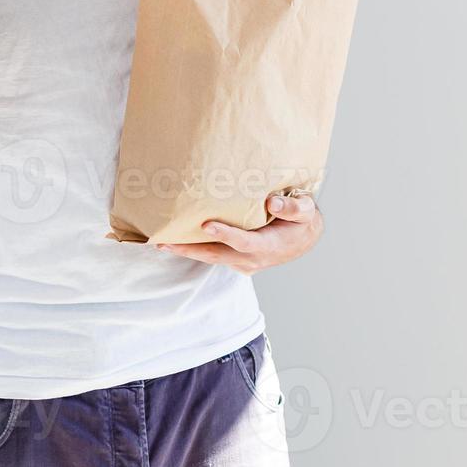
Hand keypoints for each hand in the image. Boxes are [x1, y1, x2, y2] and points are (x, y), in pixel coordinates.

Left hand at [157, 194, 322, 273]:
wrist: (303, 241)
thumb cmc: (301, 222)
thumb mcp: (305, 211)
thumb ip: (293, 208)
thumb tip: (273, 204)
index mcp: (268, 245)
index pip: (243, 241)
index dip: (225, 234)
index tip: (206, 225)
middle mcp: (252, 259)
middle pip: (216, 255)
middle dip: (189, 249)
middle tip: (164, 242)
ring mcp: (242, 263)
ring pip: (211, 257)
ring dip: (186, 251)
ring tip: (160, 242)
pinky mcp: (236, 261)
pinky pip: (212, 255)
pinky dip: (194, 249)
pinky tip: (176, 240)